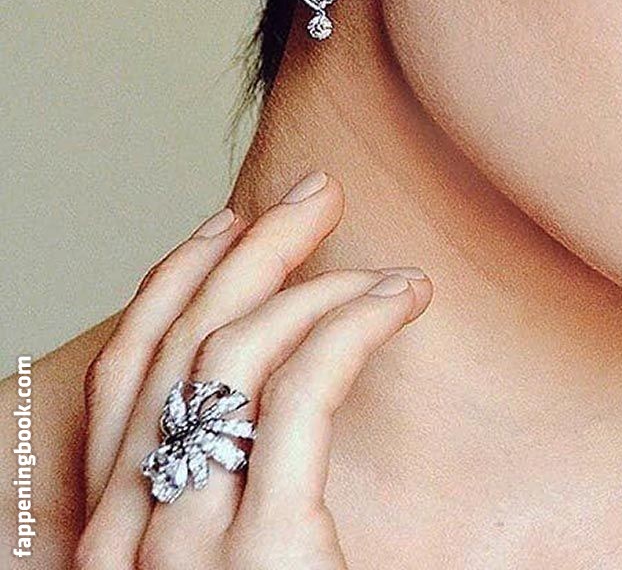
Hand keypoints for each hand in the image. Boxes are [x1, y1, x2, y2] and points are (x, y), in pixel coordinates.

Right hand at [73, 170, 431, 568]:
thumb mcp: (225, 560)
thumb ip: (221, 493)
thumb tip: (263, 406)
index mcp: (112, 537)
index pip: (124, 378)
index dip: (175, 283)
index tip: (228, 224)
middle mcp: (123, 539)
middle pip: (180, 347)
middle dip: (252, 250)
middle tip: (317, 194)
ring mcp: (184, 547)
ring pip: (235, 354)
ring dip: (316, 283)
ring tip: (391, 267)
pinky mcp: (266, 551)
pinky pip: (305, 389)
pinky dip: (357, 323)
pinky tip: (403, 300)